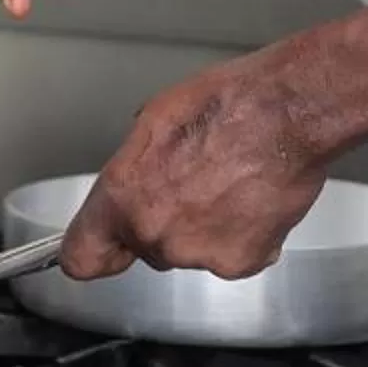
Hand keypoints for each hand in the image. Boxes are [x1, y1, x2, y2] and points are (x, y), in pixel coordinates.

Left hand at [60, 55, 327, 280]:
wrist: (286, 113)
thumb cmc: (223, 103)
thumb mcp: (155, 119)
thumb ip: (134, 166)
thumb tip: (136, 180)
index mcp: (123, 195)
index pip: (81, 256)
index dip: (96, 253)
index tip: (109, 250)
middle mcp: (153, 233)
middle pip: (148, 248)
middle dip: (167, 223)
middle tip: (198, 184)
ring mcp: (197, 254)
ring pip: (192, 252)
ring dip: (207, 229)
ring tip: (233, 185)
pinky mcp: (239, 263)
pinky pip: (233, 257)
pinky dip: (245, 237)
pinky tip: (255, 201)